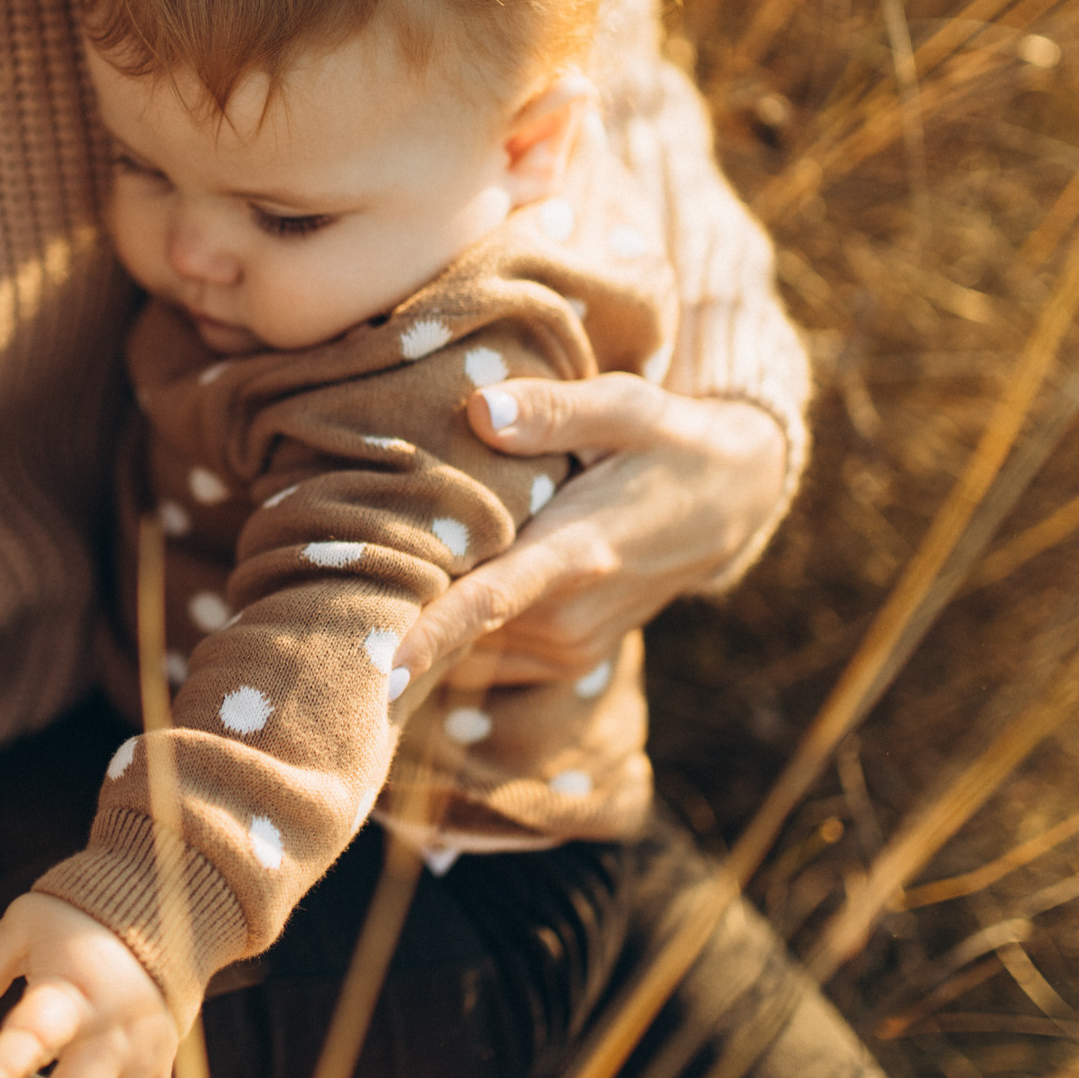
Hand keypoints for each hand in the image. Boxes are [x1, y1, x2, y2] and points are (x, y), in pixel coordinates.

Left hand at [398, 373, 786, 686]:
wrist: (731, 502)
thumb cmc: (667, 441)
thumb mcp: (626, 407)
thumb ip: (553, 411)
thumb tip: (480, 410)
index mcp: (577, 554)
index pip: (490, 602)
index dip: (431, 635)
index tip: (381, 670)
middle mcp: (569, 617)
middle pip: (458, 624)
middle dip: (401, 605)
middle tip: (347, 570)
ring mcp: (569, 647)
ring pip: (469, 642)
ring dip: (433, 612)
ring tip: (404, 560)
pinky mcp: (567, 660)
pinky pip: (489, 653)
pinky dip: (462, 629)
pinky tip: (450, 579)